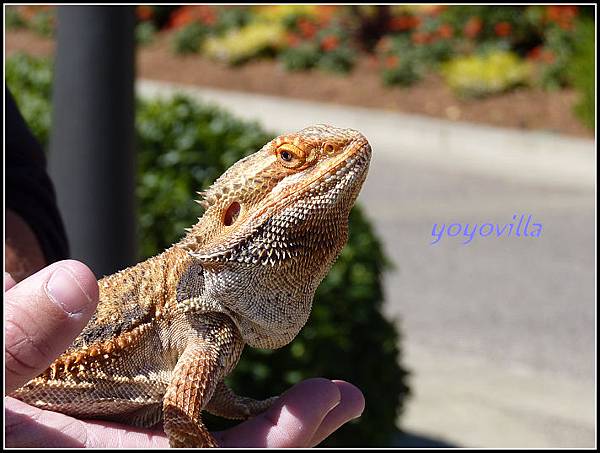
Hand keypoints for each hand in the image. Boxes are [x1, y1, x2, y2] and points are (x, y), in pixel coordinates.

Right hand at [5, 261, 364, 446]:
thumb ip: (17, 334)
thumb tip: (75, 281)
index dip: (269, 442)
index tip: (324, 403)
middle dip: (287, 436)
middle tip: (341, 400)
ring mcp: (134, 449)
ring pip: (215, 451)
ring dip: (271, 429)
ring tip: (324, 400)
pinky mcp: (134, 436)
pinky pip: (194, 439)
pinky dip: (237, 424)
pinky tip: (265, 402)